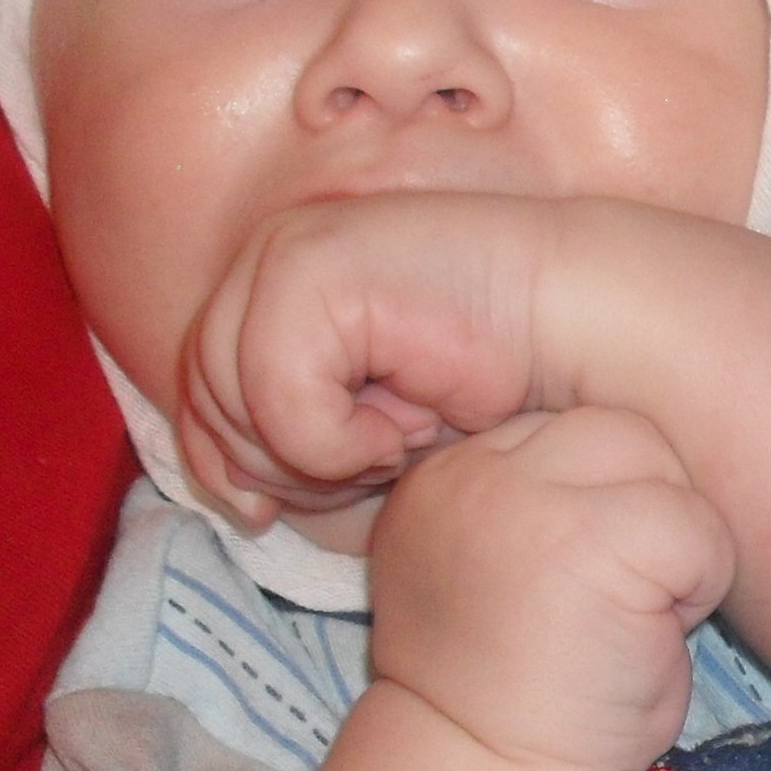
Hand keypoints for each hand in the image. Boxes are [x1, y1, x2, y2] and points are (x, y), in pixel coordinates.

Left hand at [176, 194, 556, 528]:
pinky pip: (274, 395)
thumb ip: (288, 451)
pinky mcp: (308, 269)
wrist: (575, 327)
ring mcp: (285, 253)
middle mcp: (269, 255)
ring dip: (315, 456)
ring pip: (233, 402)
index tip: (268, 516)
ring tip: (393, 446)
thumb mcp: (367, 430)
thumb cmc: (488, 381)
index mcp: (275, 281)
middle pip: (204, 399)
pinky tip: (402, 429)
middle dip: (277, 468)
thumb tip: (231, 503)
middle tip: (369, 470)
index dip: (222, 466)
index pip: (196, 390)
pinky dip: (335, 441)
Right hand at [368, 406, 732, 770]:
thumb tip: (646, 451)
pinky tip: (654, 636)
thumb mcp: (508, 568)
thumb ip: (550, 500)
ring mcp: (524, 501)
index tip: (584, 585)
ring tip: (637, 614)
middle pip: (614, 430)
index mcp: (442, 481)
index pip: (563, 431)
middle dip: (645, 505)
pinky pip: (695, 523)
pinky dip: (703, 580)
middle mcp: (469, 475)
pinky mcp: (590, 539)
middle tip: (624, 598)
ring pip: (656, 458)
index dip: (603, 503)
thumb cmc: (520, 695)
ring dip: (675, 539)